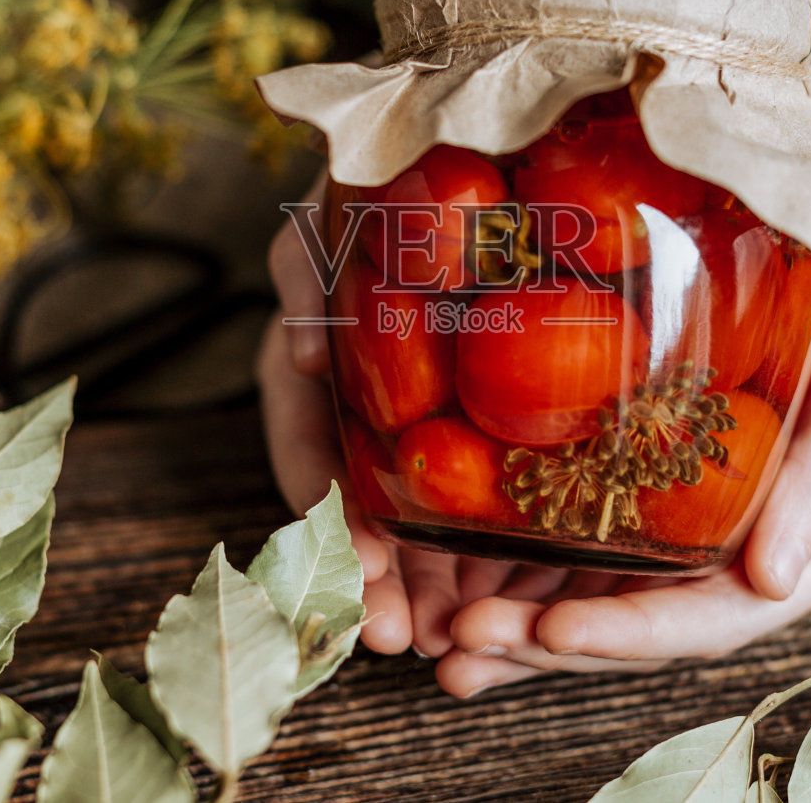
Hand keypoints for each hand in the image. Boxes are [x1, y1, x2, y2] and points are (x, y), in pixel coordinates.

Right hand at [259, 173, 620, 658]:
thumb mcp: (339, 210)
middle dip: (371, 579)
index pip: (310, 453)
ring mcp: (428, 419)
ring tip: (447, 648)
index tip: (349, 578)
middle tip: (393, 636)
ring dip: (426, 585)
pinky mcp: (493, 427)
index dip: (324, 521)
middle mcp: (367, 402)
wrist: (493, 163)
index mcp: (325, 360)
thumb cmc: (406, 178)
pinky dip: (489, 550)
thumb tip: (300, 355)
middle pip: (360, 507)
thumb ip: (308, 271)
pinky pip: (487, 497)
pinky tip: (510, 598)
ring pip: (420, 518)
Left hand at [430, 256, 810, 695]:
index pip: (717, 617)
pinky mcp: (651, 501)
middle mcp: (751, 561)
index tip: (551, 632)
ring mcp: (696, 536)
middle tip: (463, 647)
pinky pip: (586, 552)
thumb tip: (774, 583)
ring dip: (525, 632)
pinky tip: (457, 591)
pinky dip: (523, 577)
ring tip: (446, 645)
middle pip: (645, 626)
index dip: (633, 633)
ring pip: (606, 602)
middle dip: (553, 645)